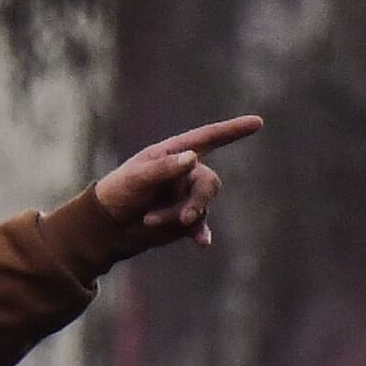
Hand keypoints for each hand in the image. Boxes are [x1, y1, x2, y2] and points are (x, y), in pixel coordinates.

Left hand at [90, 115, 262, 254]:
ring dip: (178, 216)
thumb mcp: (136, 177)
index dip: (232, 130)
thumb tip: (192, 158)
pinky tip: (202, 243)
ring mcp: (187, 196)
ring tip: (149, 220)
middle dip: (198, 200)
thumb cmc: (119, 191)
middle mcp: (185, 173)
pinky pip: (200, 226)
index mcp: (173, 154)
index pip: (208, 138)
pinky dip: (200, 233)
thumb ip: (163, 168)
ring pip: (201, 206)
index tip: (258, 122)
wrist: (108, 224)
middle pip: (209, 182)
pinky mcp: (185, 220)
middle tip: (185, 217)